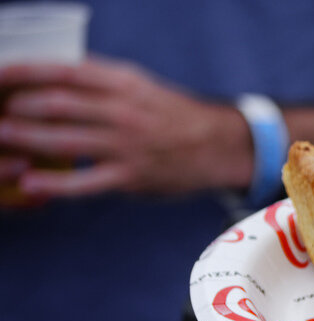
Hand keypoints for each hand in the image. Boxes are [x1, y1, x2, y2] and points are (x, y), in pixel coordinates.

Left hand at [0, 57, 250, 198]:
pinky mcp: (131, 176)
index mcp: (123, 83)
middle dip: (19, 106)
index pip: (65, 71)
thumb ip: (100, 80)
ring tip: (1, 137)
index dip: (25, 71)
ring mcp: (127, 145)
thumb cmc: (174, 116)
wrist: (219, 146)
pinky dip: (54, 183)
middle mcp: (123, 111)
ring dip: (26, 138)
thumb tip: (53, 74)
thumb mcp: (140, 85)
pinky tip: (31, 182)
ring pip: (64, 139)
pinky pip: (85, 181)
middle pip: (58, 104)